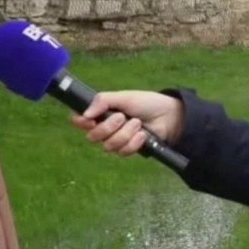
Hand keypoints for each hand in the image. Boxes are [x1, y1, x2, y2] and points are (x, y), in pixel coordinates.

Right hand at [70, 91, 184, 156]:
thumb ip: (103, 101)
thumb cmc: (145, 103)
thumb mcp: (124, 97)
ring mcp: (116, 140)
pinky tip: (143, 135)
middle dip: (108, 127)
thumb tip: (85, 114)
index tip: (89, 120)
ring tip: (138, 124)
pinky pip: (123, 151)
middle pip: (93, 137)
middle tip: (122, 117)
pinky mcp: (128, 149)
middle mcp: (105, 128)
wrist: (168, 115)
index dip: (81, 122)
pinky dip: (135, 142)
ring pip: (109, 146)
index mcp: (101, 113)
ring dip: (125, 133)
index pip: (80, 121)